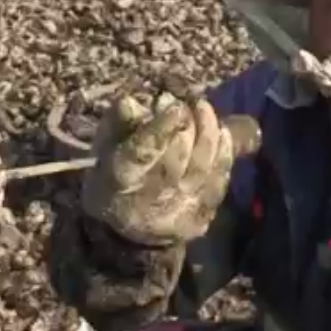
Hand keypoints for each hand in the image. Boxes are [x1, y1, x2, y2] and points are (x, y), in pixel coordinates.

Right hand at [81, 94, 254, 245]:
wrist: (130, 228)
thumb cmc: (115, 176)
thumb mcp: (106, 149)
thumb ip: (119, 123)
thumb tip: (131, 102)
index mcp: (120, 181)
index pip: (141, 154)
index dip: (160, 129)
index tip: (175, 106)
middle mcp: (149, 201)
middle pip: (177, 158)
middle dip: (187, 125)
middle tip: (189, 102)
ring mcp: (177, 212)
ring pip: (202, 166)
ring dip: (209, 132)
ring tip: (204, 108)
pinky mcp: (200, 218)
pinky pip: (219, 181)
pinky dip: (224, 153)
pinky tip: (222, 132)